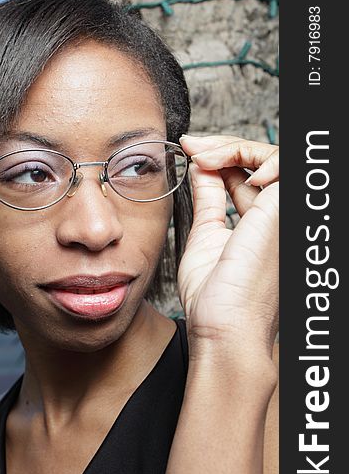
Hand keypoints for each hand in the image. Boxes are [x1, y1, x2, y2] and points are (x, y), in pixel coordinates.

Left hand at [177, 134, 278, 359]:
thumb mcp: (206, 236)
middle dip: (223, 147)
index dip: (221, 158)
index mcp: (262, 225)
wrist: (222, 326)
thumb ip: (209, 201)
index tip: (190, 152)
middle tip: (192, 146)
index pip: (248, 175)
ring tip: (200, 154)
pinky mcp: (283, 209)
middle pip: (258, 163)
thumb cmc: (214, 298)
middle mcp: (278, 217)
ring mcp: (284, 213)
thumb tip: (200, 170)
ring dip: (231, 147)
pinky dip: (252, 154)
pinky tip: (220, 164)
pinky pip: (282, 161)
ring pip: (268, 156)